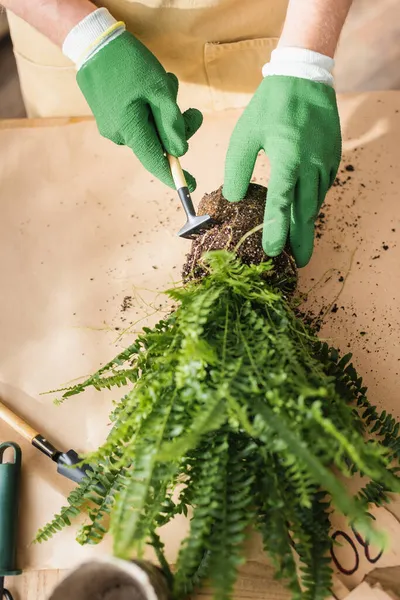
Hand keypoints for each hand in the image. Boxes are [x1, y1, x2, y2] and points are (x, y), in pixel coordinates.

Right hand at [77, 31, 202, 190]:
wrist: (94, 42)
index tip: (191, 184)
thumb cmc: (130, 63)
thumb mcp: (160, 89)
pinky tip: (150, 87)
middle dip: (178, 129)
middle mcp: (118, 135)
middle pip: (157, 143)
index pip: (155, 162)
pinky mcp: (108, 116)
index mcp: (130, 130)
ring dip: (164, 113)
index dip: (174, 175)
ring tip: (167, 84)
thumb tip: (180, 151)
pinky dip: (150, 109)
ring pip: (149, 129)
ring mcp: (110, 126)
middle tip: (195, 112)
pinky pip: (137, 121)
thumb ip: (172, 123)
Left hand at [223, 75, 340, 266]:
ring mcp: (325, 163)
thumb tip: (235, 199)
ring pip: (315, 202)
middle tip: (299, 263)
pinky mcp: (332, 159)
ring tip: (299, 245)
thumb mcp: (244, 135)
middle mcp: (310, 165)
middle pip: (305, 212)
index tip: (272, 252)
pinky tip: (305, 215)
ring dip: (307, 225)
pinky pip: (322, 189)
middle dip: (301, 240)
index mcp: (287, 159)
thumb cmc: (270, 106)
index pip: (281, 204)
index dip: (276, 231)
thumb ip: (237, 169)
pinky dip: (313, 204)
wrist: (305, 77)